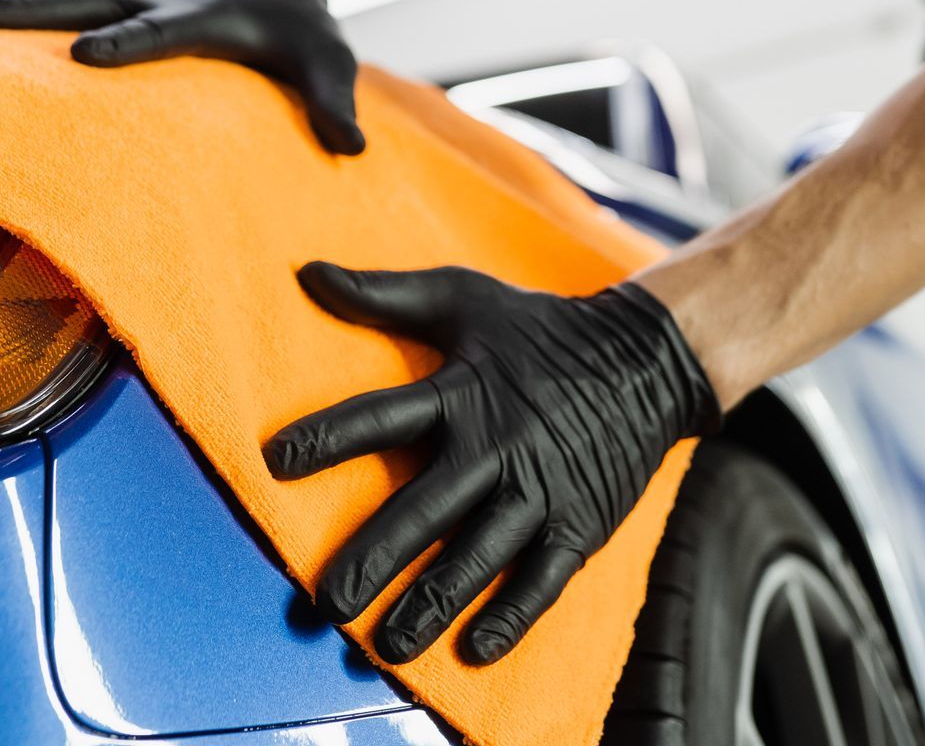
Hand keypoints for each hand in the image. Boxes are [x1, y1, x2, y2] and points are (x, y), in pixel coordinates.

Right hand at [0, 0, 362, 153]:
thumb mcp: (328, 58)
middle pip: (78, 3)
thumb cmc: (299, 26)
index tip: (84, 56)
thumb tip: (350, 150)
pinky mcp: (108, 3)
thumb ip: (334, 102)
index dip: (128, 43)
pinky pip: (48, 11)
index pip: (161, 31)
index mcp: (204, 16)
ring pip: (50, 1)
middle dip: (18, 11)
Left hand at [265, 263, 718, 664]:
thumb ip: (384, 295)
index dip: (330, 436)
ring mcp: (540, 492)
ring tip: (387, 646)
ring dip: (431, 604)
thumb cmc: (538, 328)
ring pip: (478, 558)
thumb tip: (308, 273)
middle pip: (426, 509)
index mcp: (463, 392)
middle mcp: (497, 447)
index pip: (384, 416)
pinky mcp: (579, 526)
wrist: (647, 359)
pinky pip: (541, 581)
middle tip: (328, 603)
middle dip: (376, 558)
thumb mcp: (463, 299)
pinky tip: (475, 651)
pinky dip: (510, 617)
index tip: (277, 461)